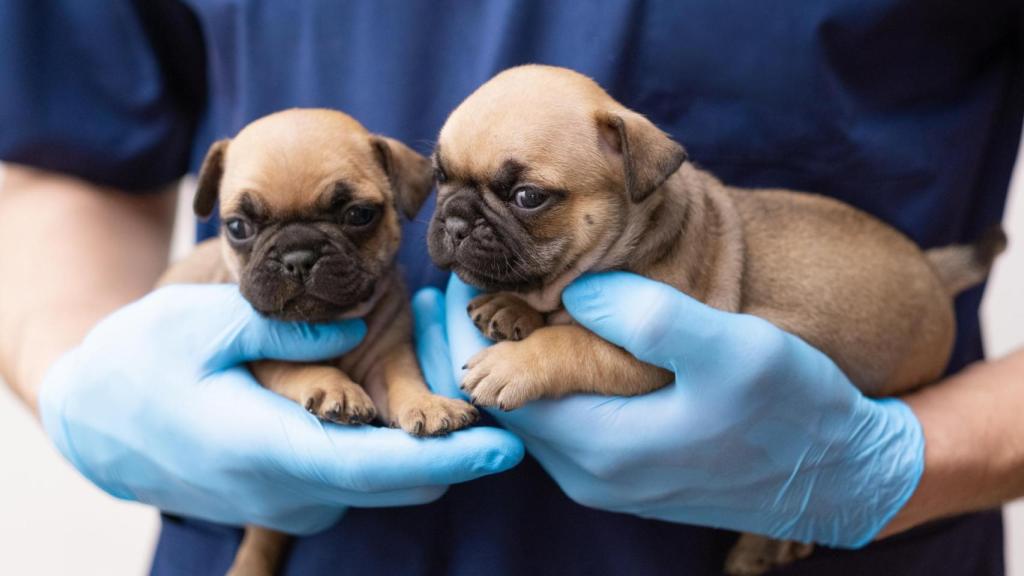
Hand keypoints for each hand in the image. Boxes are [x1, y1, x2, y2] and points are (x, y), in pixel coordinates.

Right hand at [40, 284, 522, 533]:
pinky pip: (357, 482)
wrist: (95, 421)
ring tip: (450, 401)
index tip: (505, 446)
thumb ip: (288, 328)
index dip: (448, 459)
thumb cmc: (143, 360)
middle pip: (396, 484)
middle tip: (491, 401)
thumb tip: (357, 327)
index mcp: (266, 447)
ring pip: (382, 485)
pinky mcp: (290, 499)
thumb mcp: (205, 322)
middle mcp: (285, 491)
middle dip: (452, 452)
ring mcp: (288, 503)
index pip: (376, 465)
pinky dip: (387, 455)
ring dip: (422, 452)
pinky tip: (389, 409)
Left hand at [417, 273, 923, 546]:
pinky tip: (545, 338)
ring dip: (505, 360)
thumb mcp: (732, 350)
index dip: (466, 330)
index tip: (453, 274)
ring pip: (531, 413)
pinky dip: (538, 379)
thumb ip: (649, 318)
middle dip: (472, 344)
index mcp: (600, 447)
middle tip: (453, 279)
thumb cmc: (794, 410)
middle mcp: (590, 474)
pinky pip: (561, 420)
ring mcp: (608, 477)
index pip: (495, 388)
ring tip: (488, 300)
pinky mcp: (627, 468)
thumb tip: (576, 290)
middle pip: (502, 406)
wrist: (841, 475)